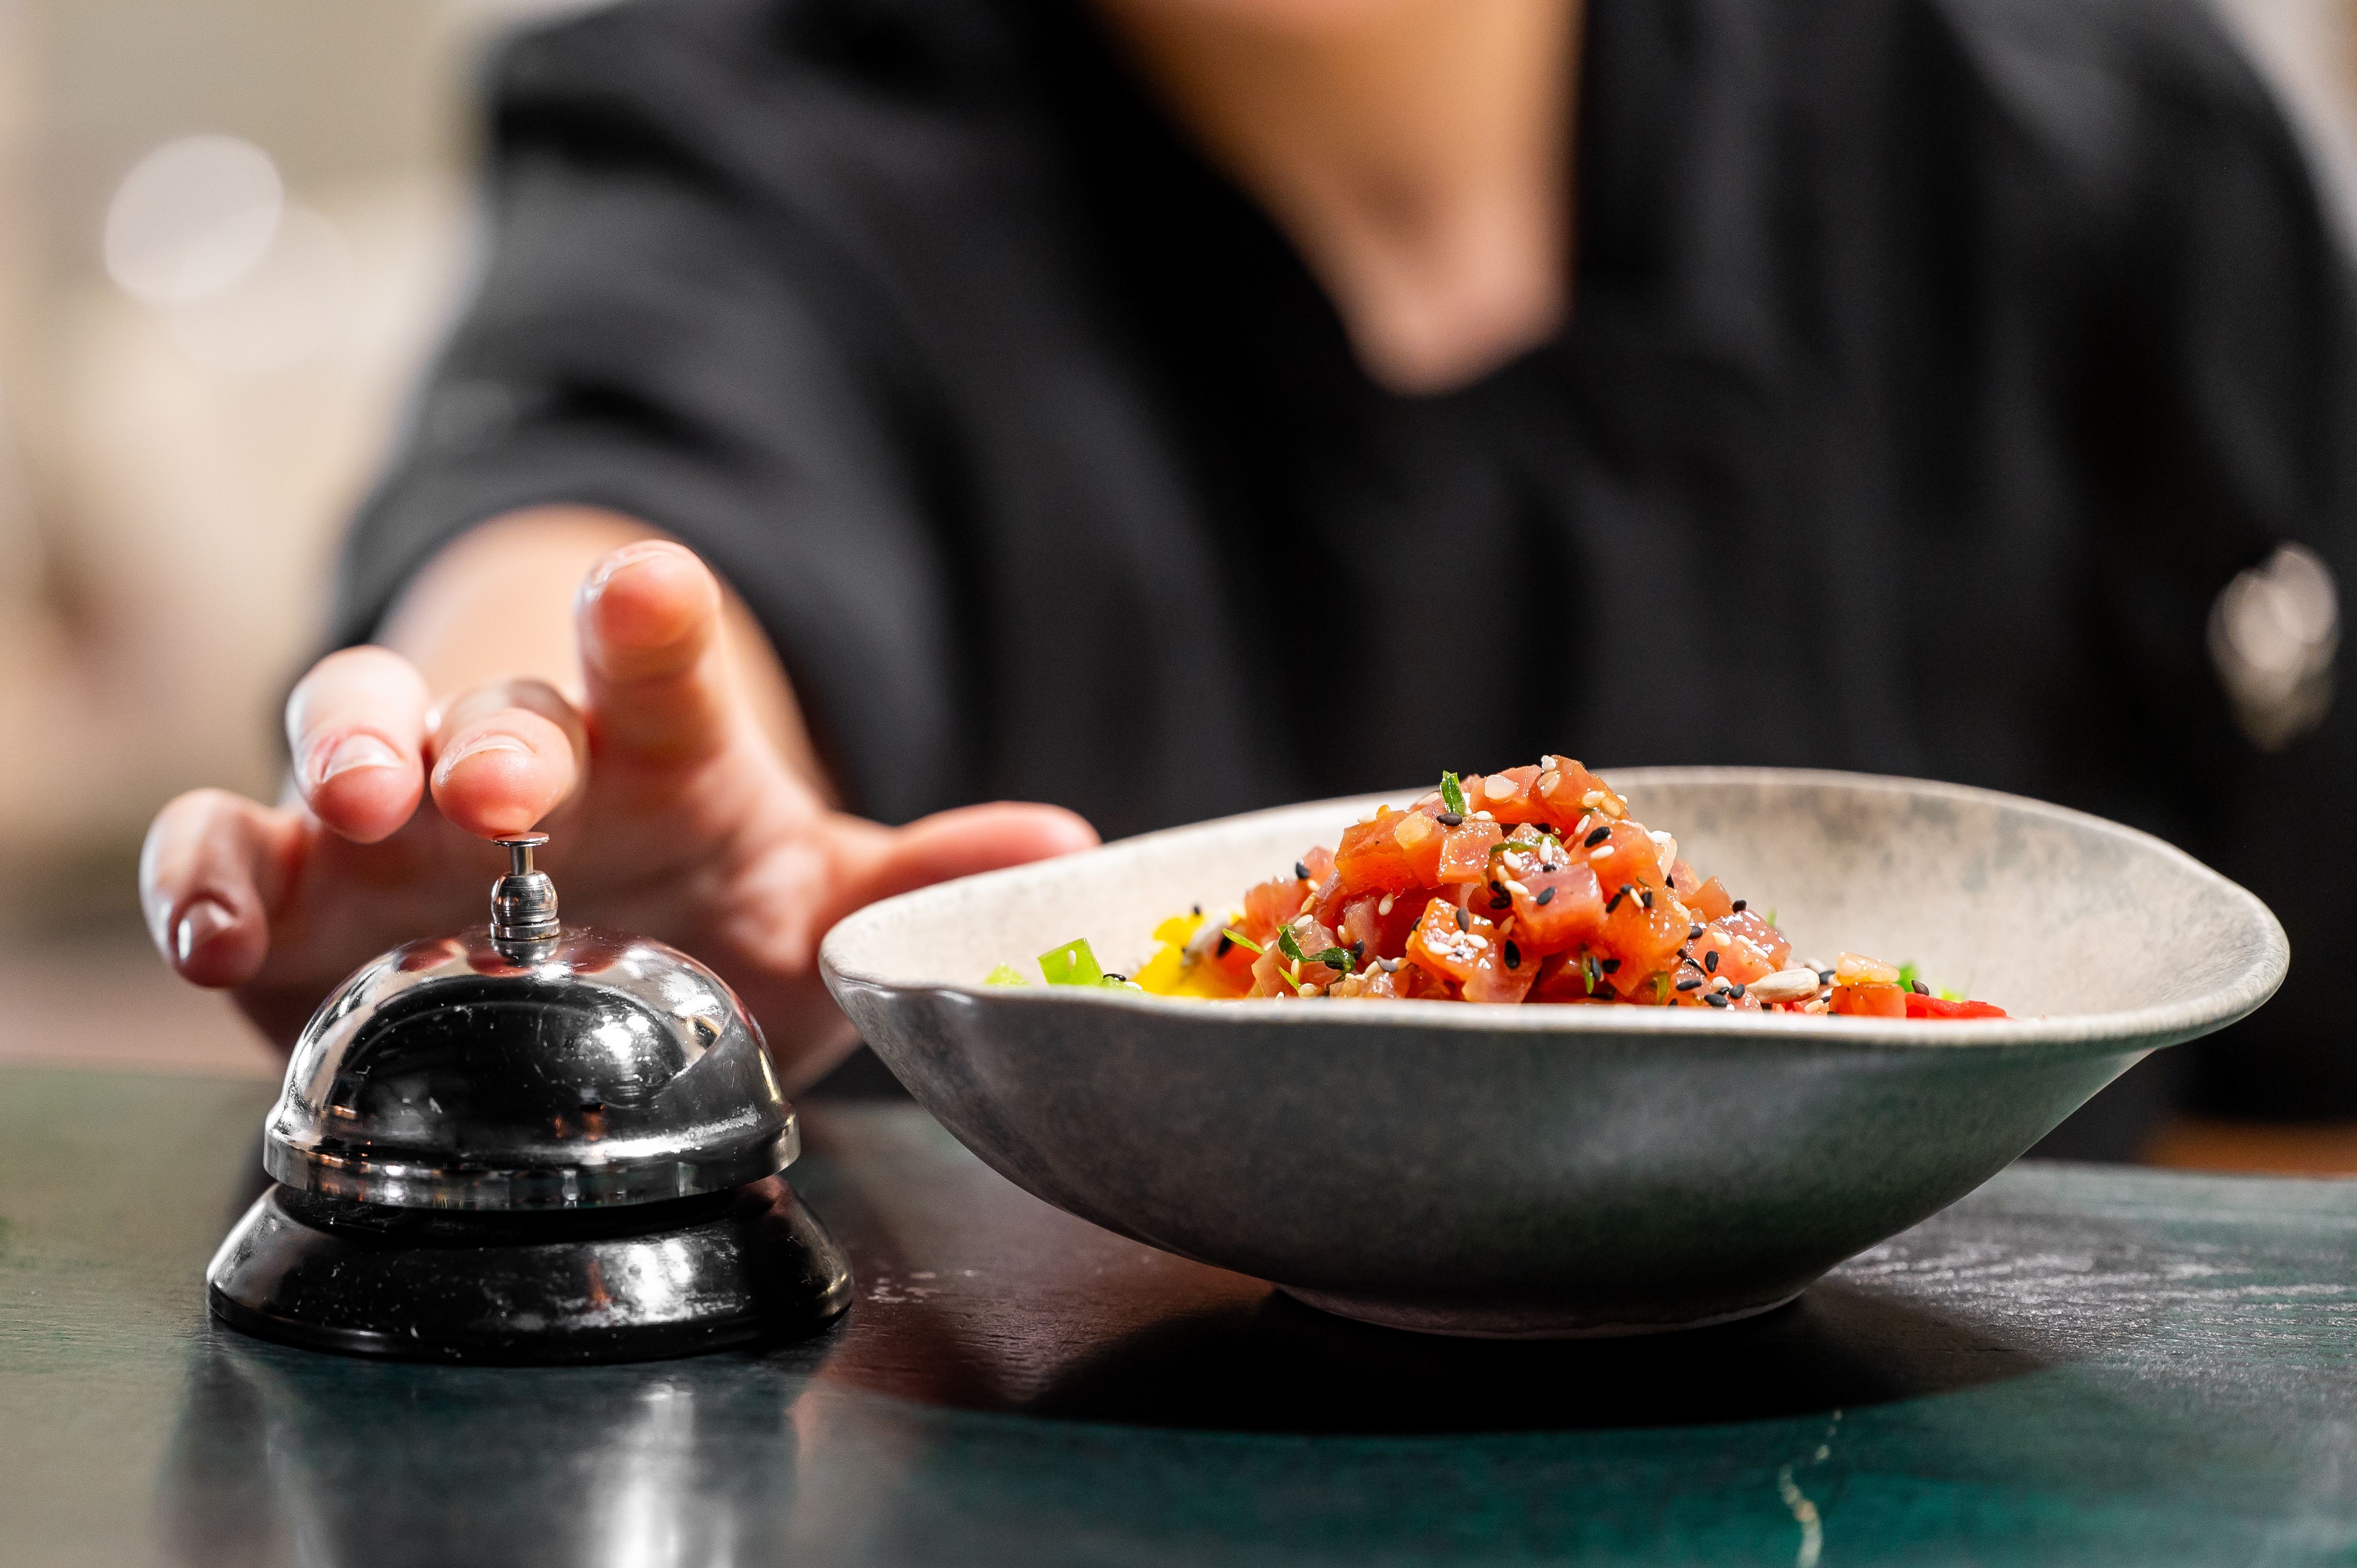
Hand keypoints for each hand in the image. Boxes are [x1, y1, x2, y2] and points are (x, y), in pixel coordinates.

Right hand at [139, 540, 1096, 1083]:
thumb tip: (1063, 843)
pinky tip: (219, 929)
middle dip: (490, 734)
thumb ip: (919, 878)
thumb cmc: (703, 921)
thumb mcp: (819, 913)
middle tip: (497, 786)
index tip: (657, 591)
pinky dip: (205, 880)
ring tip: (359, 806)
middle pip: (495, 711)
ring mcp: (391, 817)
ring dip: (346, 758)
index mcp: (658, 753)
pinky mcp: (291, 891)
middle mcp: (519, 766)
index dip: (659, 621)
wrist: (581, 981)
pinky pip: (221, 854)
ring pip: (342, 733)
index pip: (664, 664)